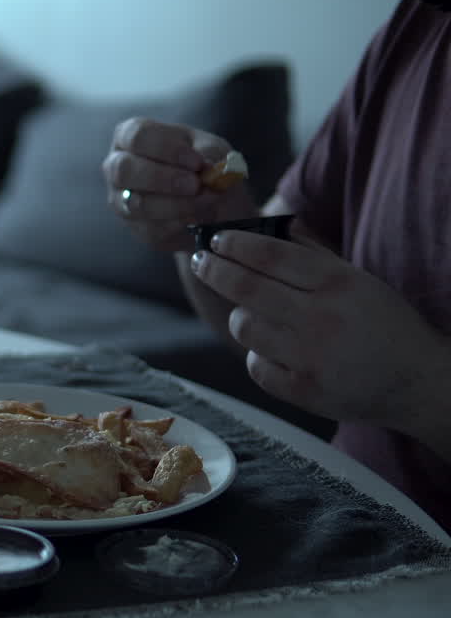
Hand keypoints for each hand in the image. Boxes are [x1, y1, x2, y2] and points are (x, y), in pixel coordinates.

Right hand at [103, 117, 258, 250]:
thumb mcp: (212, 149)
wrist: (215, 202)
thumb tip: (207, 167)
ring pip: (136, 203)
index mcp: (131, 136)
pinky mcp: (136, 226)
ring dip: (175, 204)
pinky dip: (180, 223)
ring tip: (206, 201)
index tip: (197, 161)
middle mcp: (117, 166)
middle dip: (163, 179)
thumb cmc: (204, 165)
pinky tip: (201, 216)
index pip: (137, 135)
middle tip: (195, 185)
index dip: (166, 148)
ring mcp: (121, 199)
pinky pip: (152, 228)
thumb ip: (210, 153)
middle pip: (124, 170)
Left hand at [191, 229, 450, 436]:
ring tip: (252, 313)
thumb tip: (270, 225)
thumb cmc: (382, 323)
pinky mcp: (302, 391)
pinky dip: (259, 355)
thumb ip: (313, 253)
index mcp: (338, 284)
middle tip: (201, 262)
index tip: (215, 240)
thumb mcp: (357, 279)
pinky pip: (255, 365)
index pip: (271, 256)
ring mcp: (311, 358)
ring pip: (244, 327)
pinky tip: (276, 351)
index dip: (236, 245)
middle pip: (246, 288)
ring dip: (240, 316)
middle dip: (214, 270)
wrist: (416, 382)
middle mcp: (323, 319)